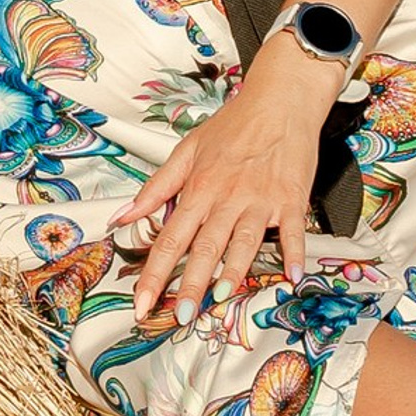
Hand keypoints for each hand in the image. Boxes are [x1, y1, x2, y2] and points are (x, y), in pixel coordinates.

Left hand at [115, 41, 327, 323]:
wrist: (279, 100)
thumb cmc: (232, 126)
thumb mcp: (187, 151)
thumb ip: (155, 188)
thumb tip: (122, 217)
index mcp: (199, 188)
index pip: (170, 237)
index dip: (154, 272)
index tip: (142, 302)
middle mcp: (228, 198)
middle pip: (205, 246)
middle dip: (191, 283)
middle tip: (181, 315)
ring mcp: (261, 200)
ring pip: (244, 242)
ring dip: (233, 271)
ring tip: (220, 297)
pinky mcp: (291, 199)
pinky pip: (293, 231)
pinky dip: (294, 253)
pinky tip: (291, 276)